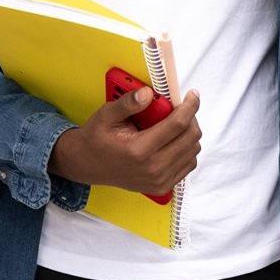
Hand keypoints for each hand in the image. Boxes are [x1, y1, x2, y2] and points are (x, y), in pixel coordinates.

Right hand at [49, 86, 202, 195]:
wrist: (87, 165)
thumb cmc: (96, 139)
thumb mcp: (106, 115)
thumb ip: (128, 103)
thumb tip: (148, 93)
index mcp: (139, 150)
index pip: (177, 124)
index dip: (190, 106)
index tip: (192, 95)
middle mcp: (152, 168)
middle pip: (190, 138)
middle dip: (191, 118)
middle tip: (181, 108)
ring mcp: (159, 180)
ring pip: (193, 151)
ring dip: (189, 133)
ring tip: (175, 123)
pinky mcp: (162, 186)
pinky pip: (188, 164)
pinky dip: (186, 149)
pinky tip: (174, 139)